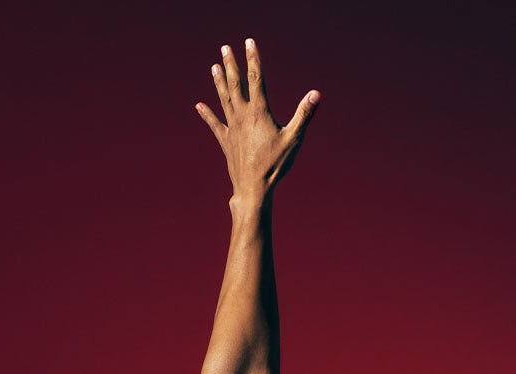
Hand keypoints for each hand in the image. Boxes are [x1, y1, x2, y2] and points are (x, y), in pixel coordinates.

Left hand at [196, 37, 320, 201]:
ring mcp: (231, 129)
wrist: (253, 188)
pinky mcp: (226, 142)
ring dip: (218, 82)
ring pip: (224, 99)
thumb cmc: (275, 165)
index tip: (249, 42)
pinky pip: (214, 124)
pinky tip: (198, 106)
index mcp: (259, 111)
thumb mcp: (293, 139)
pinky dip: (206, 114)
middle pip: (235, 84)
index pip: (256, 78)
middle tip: (225, 48)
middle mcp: (242, 116)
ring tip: (214, 67)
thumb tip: (316, 94)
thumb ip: (304, 114)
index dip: (253, 58)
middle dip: (231, 64)